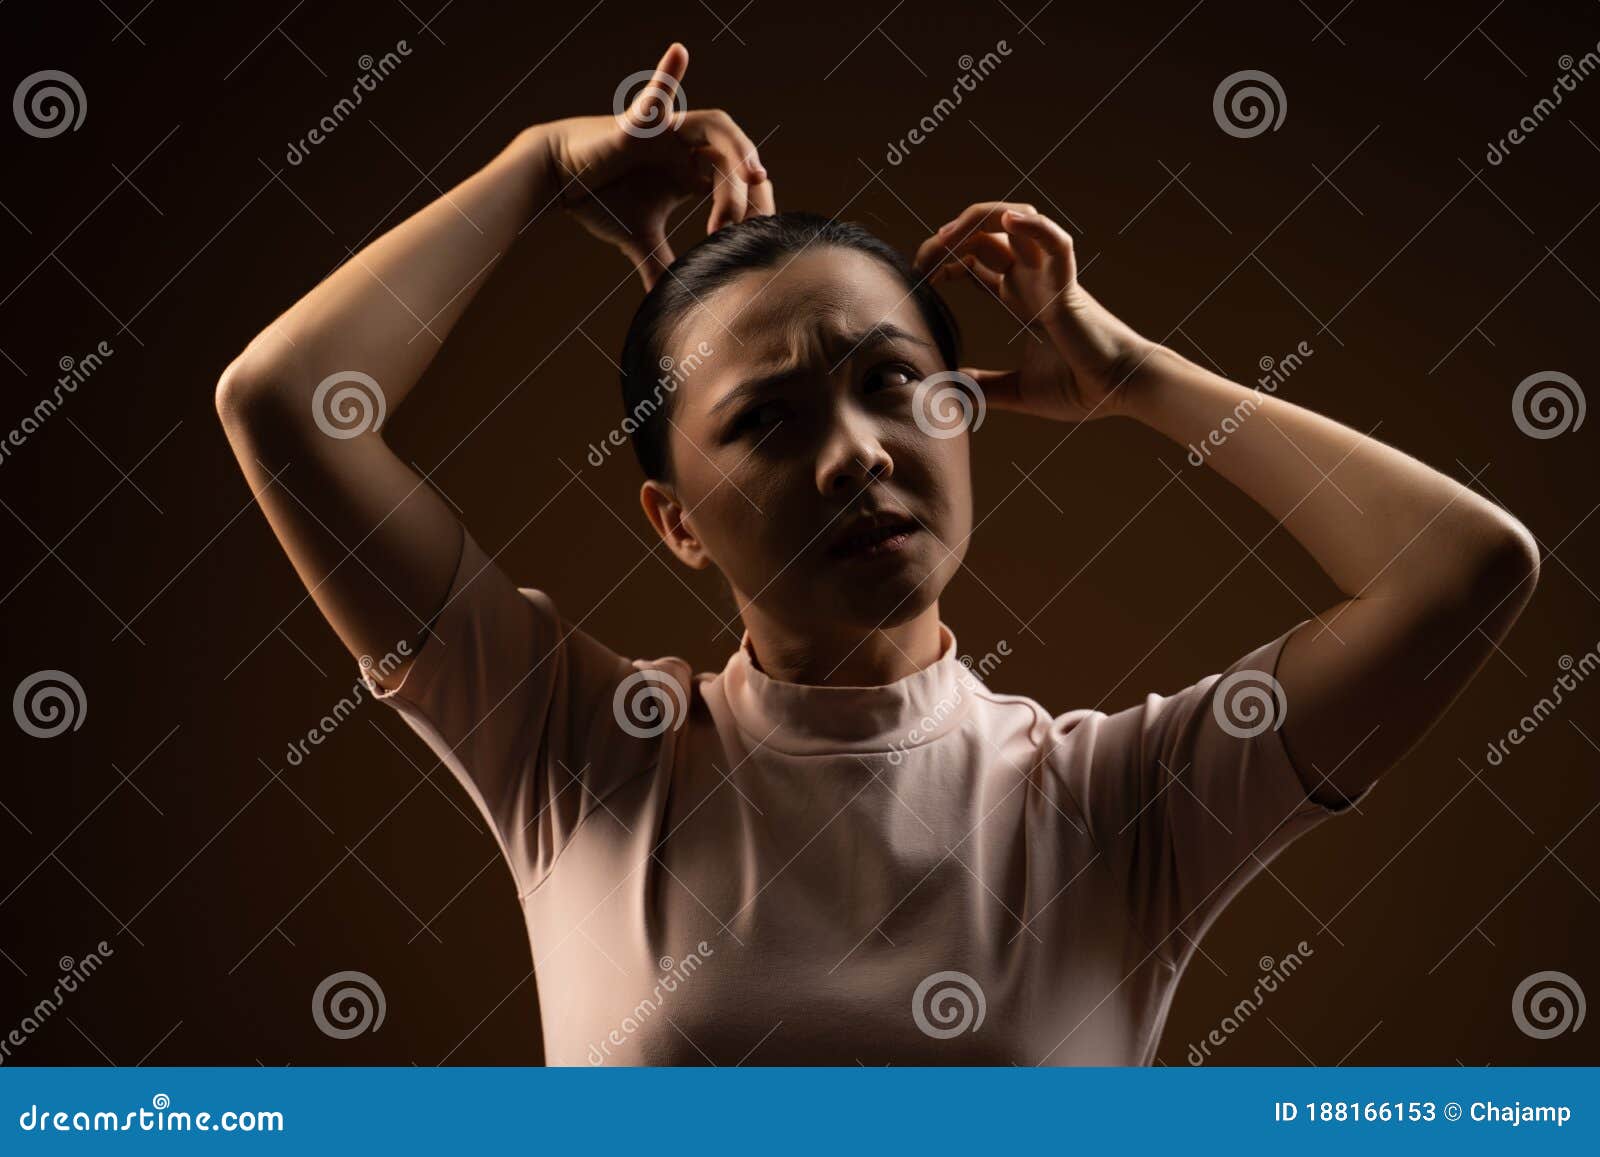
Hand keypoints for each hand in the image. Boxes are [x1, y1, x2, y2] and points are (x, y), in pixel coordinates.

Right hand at [536, 43, 774, 289]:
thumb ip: (660, 267)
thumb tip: (671, 305)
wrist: (560, 182)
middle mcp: (685, 146)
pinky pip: (655, 94)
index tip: (755, 236)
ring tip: (750, 173)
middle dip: (747, 190)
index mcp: (691, 171)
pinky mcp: (638, 123)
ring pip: (715, 130)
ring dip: (736, 150)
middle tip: (749, 222)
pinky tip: (679, 51)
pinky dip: (668, 71)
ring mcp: (666, 131)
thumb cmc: (600, 201)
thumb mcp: (640, 240)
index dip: (751, 206)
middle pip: (733, 159)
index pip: (735, 182)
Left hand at [912, 202, 1152, 421]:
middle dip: (952, 237)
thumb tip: (950, 392)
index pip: (978, 261)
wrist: (1119, 392)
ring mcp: (1051, 278)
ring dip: (979, 220)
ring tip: (948, 236)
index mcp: (1023, 299)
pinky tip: (1007, 220)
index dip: (947, 259)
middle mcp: (1034, 280)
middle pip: (988, 234)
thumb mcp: (1017, 392)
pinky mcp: (1069, 286)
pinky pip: (1055, 242)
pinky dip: (1033, 226)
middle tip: (924, 256)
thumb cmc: (1080, 389)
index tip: (922, 275)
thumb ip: (983, 388)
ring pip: (1016, 223)